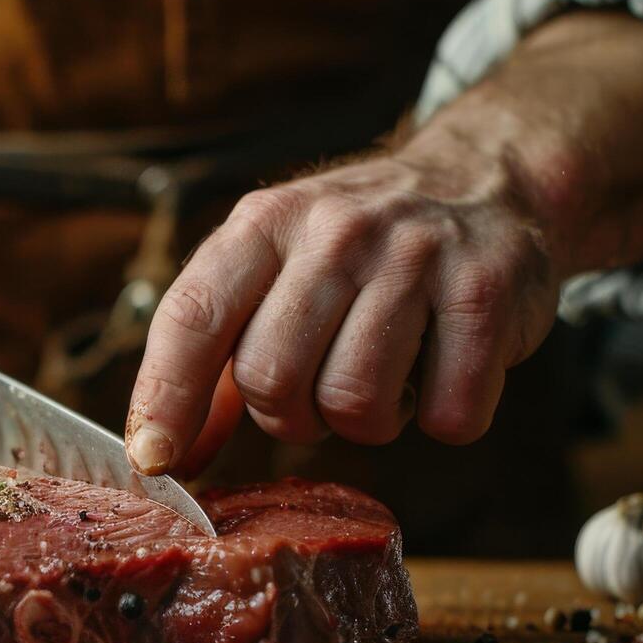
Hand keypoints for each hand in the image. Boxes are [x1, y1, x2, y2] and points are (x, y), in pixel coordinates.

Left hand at [122, 10, 642, 477]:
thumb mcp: (271, 275)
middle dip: (291, 416)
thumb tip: (159, 454)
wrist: (483, 181)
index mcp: (263, 224)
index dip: (164, 399)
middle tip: (322, 391)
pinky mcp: (487, 290)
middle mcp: (334, 230)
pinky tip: (445, 369)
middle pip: (273, 379)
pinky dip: (445, 416)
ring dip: (368, 421)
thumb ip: (211, 363)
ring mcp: (416, 255)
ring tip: (386, 373)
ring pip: (356, 405)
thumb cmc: (356, 252)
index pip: (193, 318)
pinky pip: (447, 414)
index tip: (155, 461)